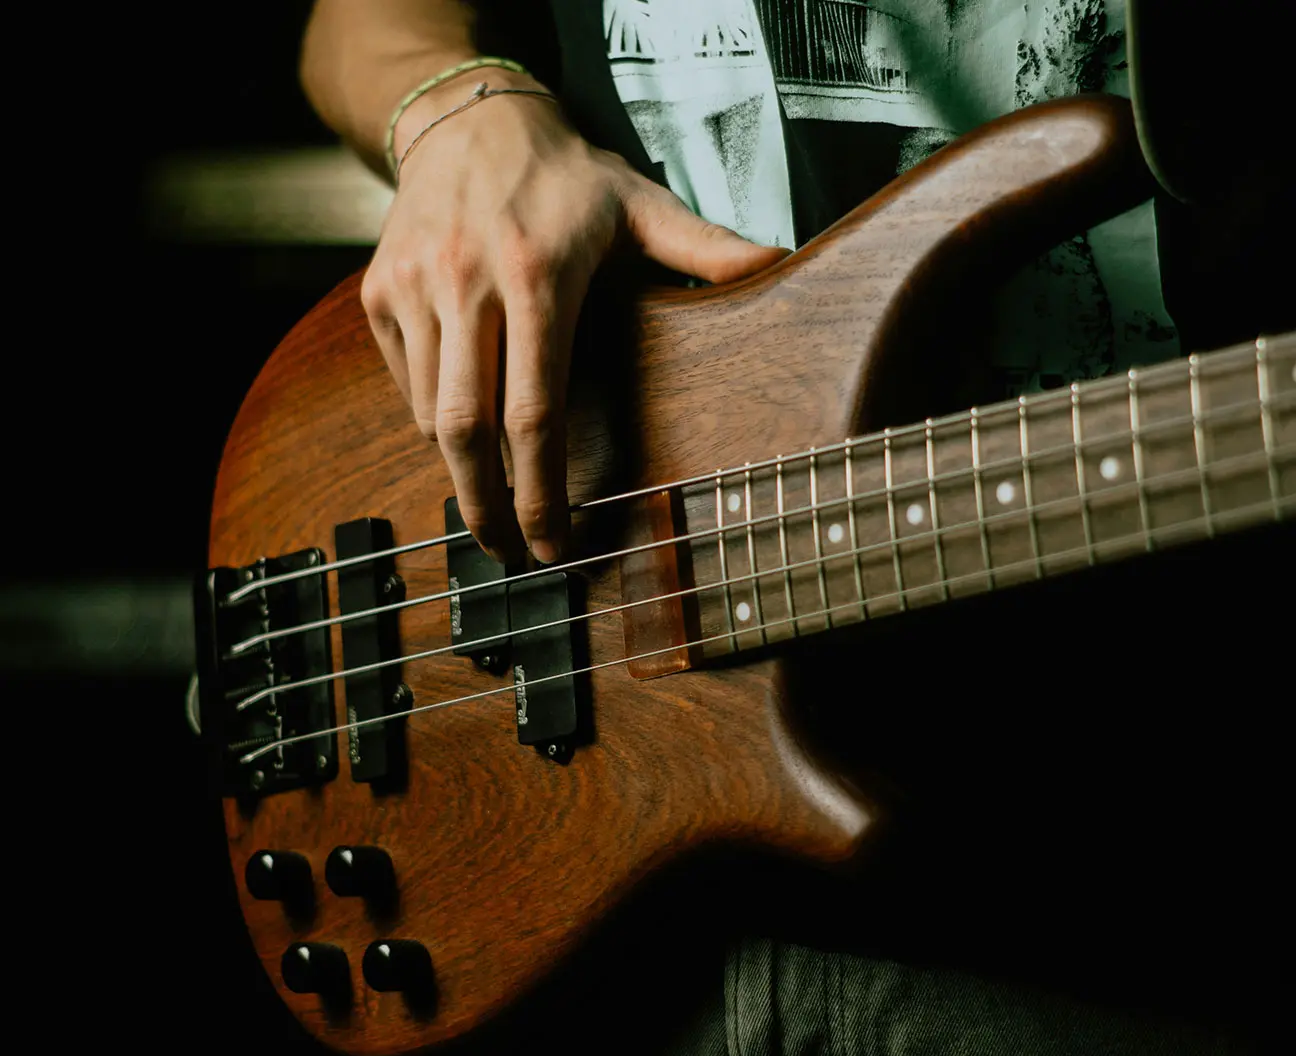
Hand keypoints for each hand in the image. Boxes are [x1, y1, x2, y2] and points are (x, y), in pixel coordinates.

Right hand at [361, 73, 788, 563]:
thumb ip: (702, 247)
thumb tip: (777, 266)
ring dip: (463, 469)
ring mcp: (414, 289)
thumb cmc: (561, 174)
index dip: (542, 491)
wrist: (465, 118)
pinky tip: (464, 427)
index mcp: (537, 276)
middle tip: (511, 553)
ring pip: (429, 416)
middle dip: (487, 507)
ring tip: (493, 497)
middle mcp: (467, 284)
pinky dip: (433, 419)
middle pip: (466, 431)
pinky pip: (404, 385)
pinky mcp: (380, 293)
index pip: (535, 411)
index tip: (556, 541)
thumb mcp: (637, 202)